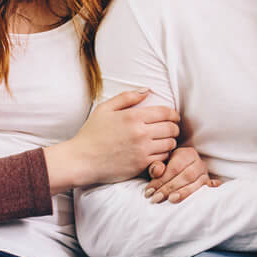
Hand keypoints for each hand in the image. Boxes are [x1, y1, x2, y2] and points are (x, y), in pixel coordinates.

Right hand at [62, 89, 179, 186]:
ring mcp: (142, 150)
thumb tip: (147, 91)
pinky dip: (163, 155)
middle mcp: (141, 133)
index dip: (173, 114)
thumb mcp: (105, 109)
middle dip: (174, 127)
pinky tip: (157, 152)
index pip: (166, 113)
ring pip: (170, 144)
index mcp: (133, 116)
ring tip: (165, 140)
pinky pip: (162, 159)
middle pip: (171, 128)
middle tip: (171, 129)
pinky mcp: (141, 165)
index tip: (173, 117)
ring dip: (170, 141)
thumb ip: (127, 97)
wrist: (81, 160)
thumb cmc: (91, 133)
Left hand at [144, 146, 219, 203]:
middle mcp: (198, 162)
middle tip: (157, 198)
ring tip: (171, 200)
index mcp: (187, 153)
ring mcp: (205, 173)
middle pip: (186, 175)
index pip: (174, 167)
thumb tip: (156, 171)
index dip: (161, 180)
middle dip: (170, 188)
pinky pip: (210, 186)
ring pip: (198, 183)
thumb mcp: (161, 164)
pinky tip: (203, 194)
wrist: (182, 168)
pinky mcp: (209, 183)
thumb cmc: (169, 168)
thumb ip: (156, 167)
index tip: (149, 192)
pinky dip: (209, 189)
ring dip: (184, 193)